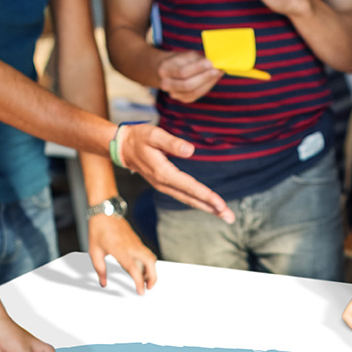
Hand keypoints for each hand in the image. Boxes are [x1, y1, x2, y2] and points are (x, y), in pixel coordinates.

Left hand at [88, 213, 156, 294]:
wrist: (104, 211)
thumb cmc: (98, 229)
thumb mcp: (94, 252)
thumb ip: (100, 270)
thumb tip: (103, 283)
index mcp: (120, 250)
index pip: (134, 269)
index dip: (139, 282)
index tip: (141, 291)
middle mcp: (131, 246)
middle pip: (150, 263)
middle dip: (153, 277)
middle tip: (148, 287)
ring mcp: (136, 242)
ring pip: (151, 258)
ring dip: (151, 270)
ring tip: (145, 280)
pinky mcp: (137, 240)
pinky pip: (146, 253)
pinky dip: (147, 263)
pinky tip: (141, 269)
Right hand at [117, 124, 234, 221]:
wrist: (121, 146)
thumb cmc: (138, 137)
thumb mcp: (154, 134)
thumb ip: (172, 142)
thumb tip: (190, 150)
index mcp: (163, 173)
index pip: (189, 187)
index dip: (206, 196)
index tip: (221, 204)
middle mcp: (164, 184)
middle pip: (191, 199)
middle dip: (212, 209)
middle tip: (229, 217)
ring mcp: (163, 186)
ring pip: (188, 200)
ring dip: (207, 208)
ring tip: (224, 215)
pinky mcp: (164, 185)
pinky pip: (184, 197)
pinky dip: (197, 202)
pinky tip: (208, 206)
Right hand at [156, 50, 222, 103]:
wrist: (165, 71)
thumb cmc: (178, 60)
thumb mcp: (185, 55)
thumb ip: (197, 60)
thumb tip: (214, 64)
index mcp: (164, 70)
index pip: (182, 72)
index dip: (198, 68)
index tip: (211, 63)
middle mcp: (166, 84)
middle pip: (188, 85)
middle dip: (205, 78)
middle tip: (217, 71)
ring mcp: (173, 94)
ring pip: (193, 92)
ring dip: (208, 83)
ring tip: (218, 74)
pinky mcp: (182, 99)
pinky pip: (196, 95)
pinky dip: (206, 88)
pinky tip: (213, 80)